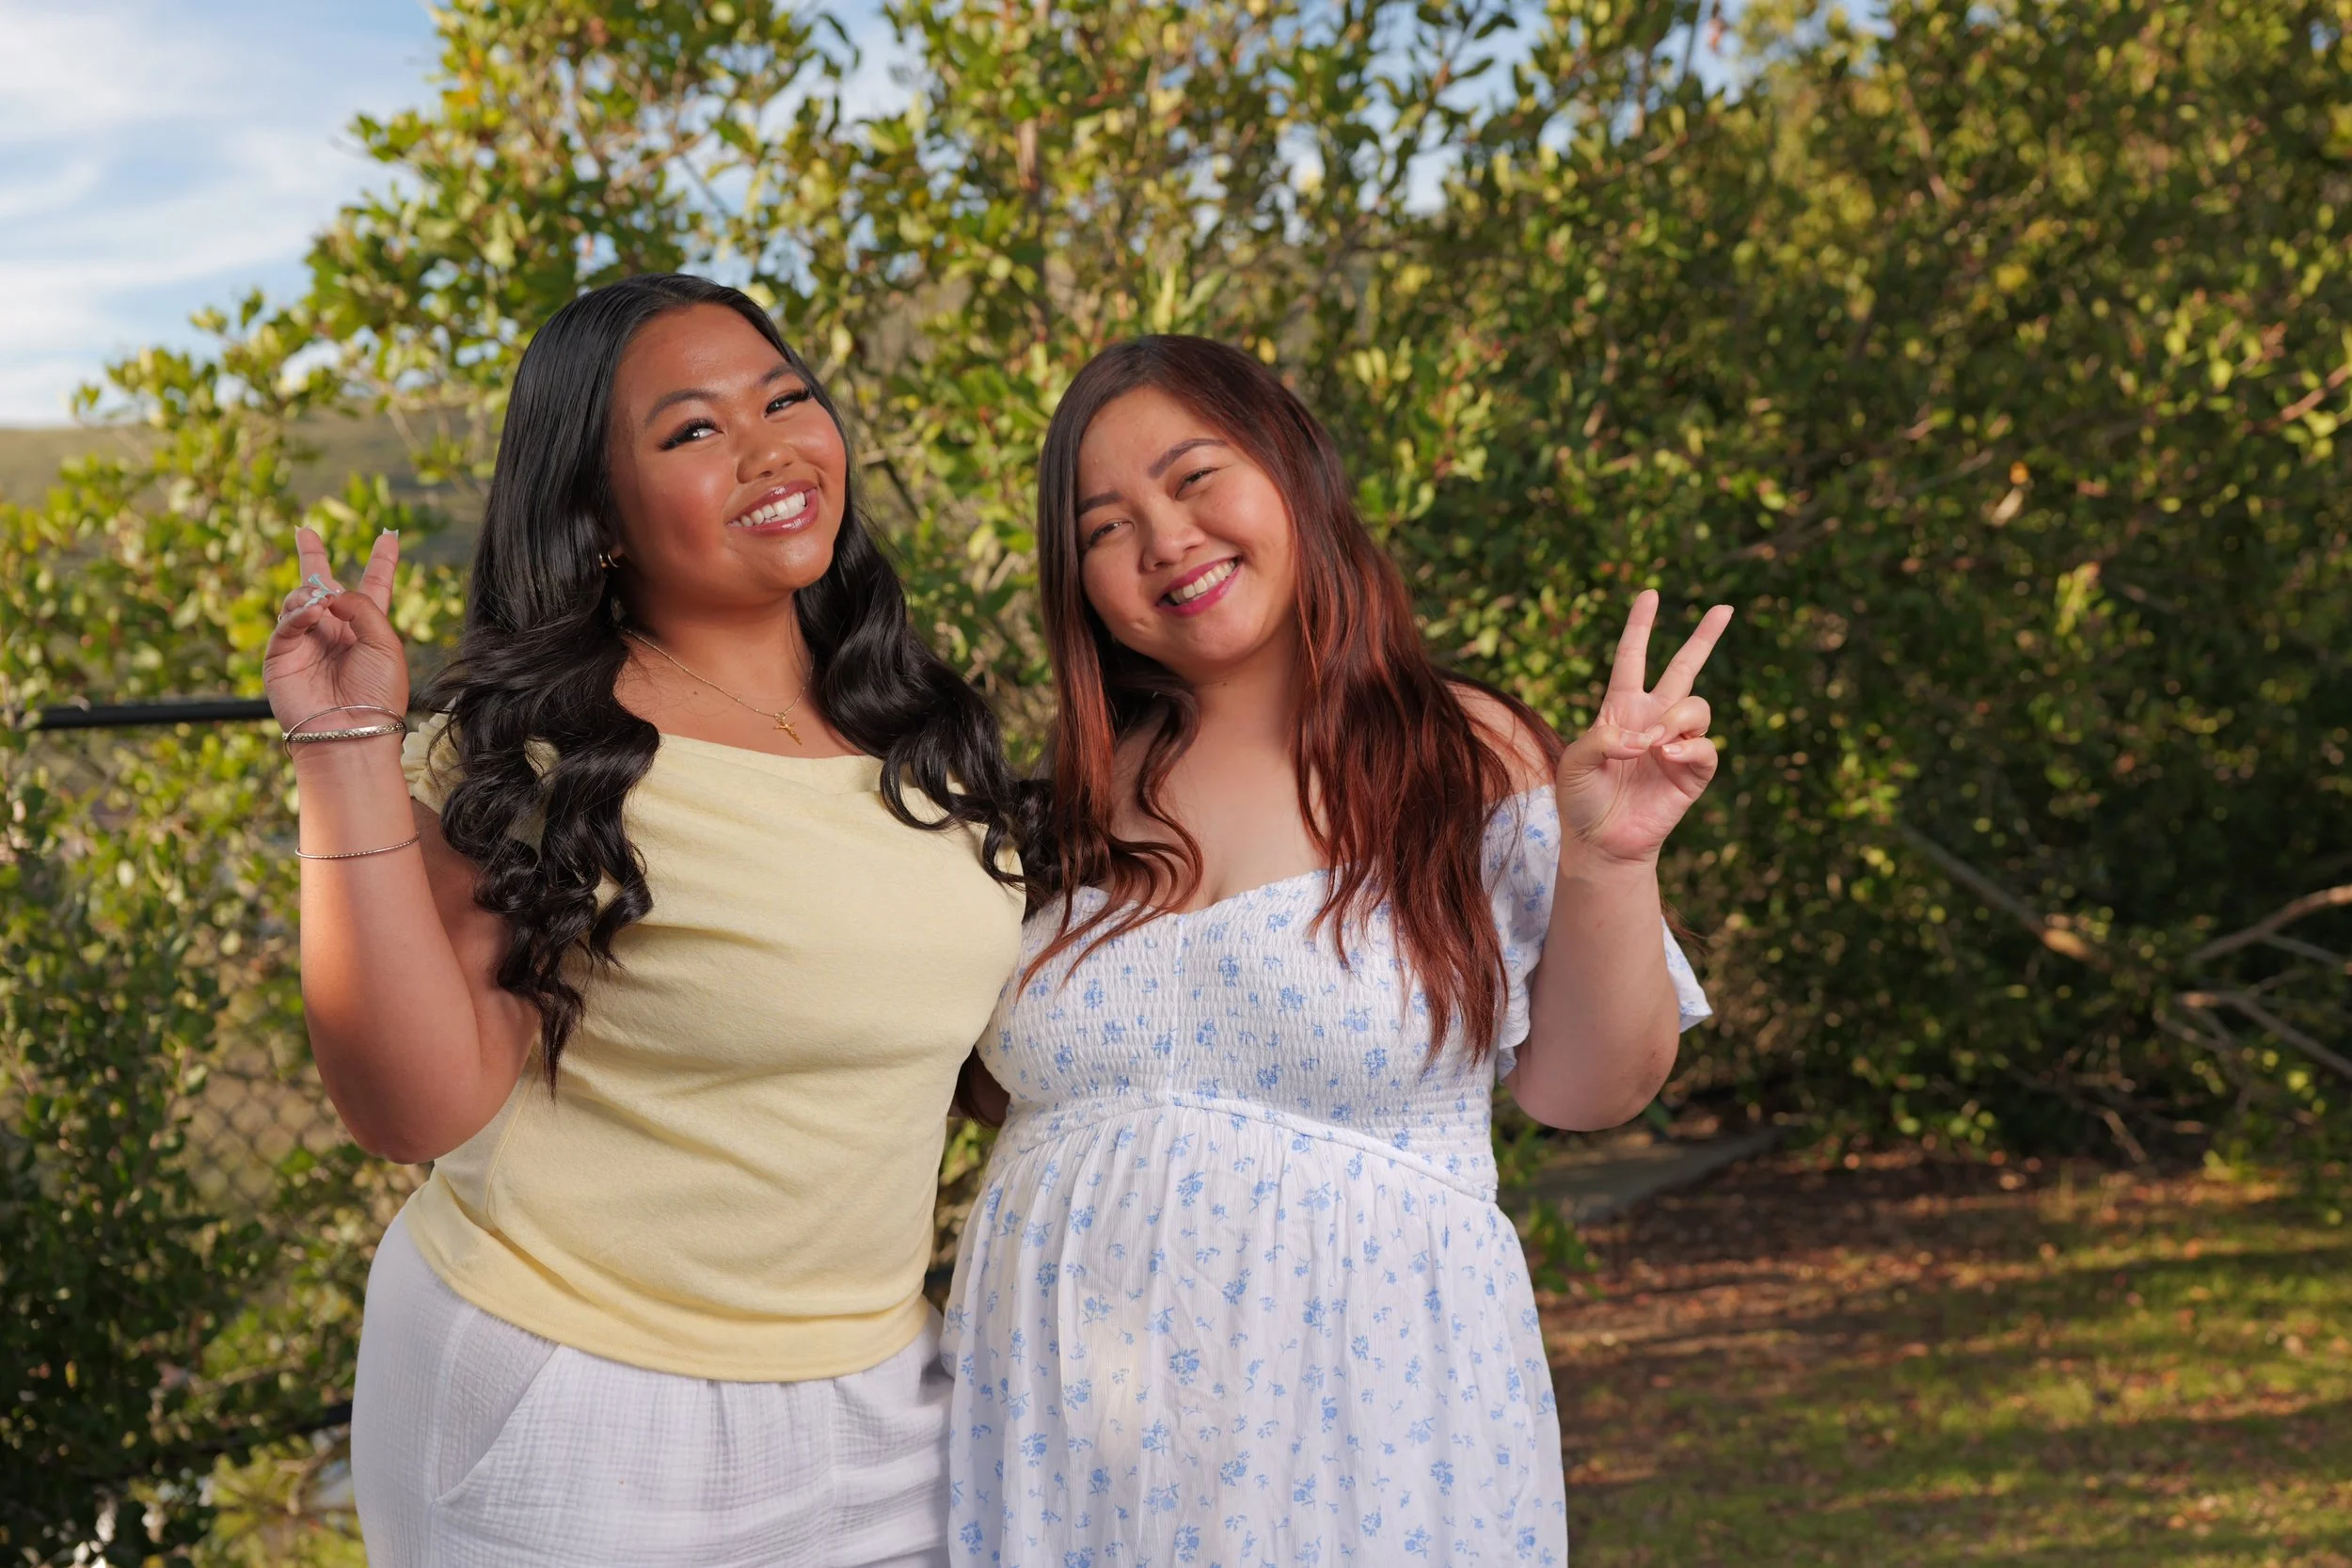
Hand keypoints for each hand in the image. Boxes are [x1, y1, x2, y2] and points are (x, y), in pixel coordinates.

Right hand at [264, 528, 408, 734]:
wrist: (350, 732)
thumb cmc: (377, 694)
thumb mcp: (386, 644)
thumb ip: (363, 606)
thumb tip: (329, 592)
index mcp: (369, 631)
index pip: (374, 589)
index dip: (382, 563)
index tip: (389, 537)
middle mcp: (336, 634)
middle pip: (323, 588)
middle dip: (313, 557)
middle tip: (305, 530)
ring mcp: (307, 644)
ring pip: (300, 601)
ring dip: (310, 593)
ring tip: (320, 601)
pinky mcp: (282, 657)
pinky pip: (286, 624)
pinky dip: (297, 613)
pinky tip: (311, 612)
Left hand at [1555, 589, 1732, 866]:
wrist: (1600, 842)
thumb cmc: (1581, 799)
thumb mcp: (1575, 762)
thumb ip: (1602, 738)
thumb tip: (1645, 737)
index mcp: (1620, 708)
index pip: (1631, 658)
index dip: (1639, 626)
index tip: (1649, 595)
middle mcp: (1652, 719)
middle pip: (1685, 668)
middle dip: (1705, 637)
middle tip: (1724, 608)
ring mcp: (1675, 744)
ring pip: (1698, 707)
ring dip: (1678, 717)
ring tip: (1654, 741)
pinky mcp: (1692, 772)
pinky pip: (1705, 746)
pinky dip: (1688, 746)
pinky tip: (1666, 755)